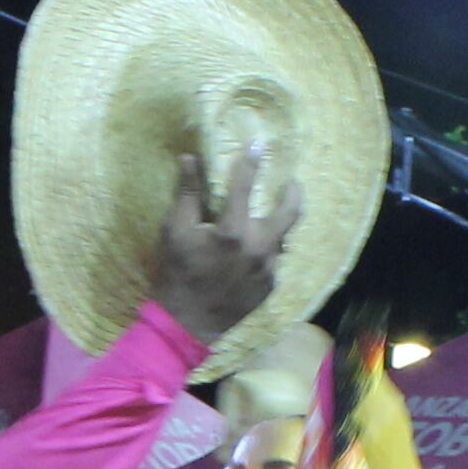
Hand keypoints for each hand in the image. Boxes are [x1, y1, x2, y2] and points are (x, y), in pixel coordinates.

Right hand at [150, 141, 301, 344]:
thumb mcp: (174, 231)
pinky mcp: (269, 287)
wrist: (187, 324)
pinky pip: (274, 261)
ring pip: (282, 239)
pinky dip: (266, 251)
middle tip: (292, 183)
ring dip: (276, 226)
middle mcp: (257, 249)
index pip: (245, 186)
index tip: (259, 144)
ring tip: (269, 220)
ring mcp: (267, 270)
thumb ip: (187, 194)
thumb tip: (190, 158)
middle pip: (289, 212)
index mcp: (232, 232)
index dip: (251, 162)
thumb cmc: (176, 274)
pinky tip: (253, 253)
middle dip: (293, 193)